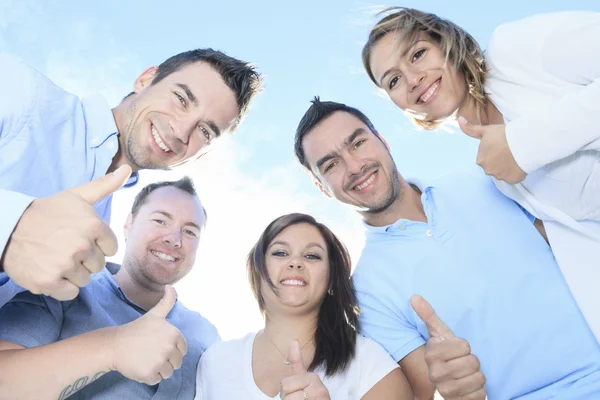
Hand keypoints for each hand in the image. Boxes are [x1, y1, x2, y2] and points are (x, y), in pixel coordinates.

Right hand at [1, 165, 131, 299]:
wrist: (8, 227)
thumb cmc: (47, 212)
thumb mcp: (77, 196)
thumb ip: (105, 185)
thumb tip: (127, 169)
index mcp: (92, 225)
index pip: (111, 248)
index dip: (97, 245)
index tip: (80, 237)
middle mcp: (81, 245)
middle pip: (98, 265)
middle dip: (85, 259)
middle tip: (65, 247)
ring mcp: (64, 265)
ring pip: (85, 279)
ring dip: (73, 273)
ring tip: (56, 258)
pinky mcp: (49, 282)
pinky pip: (71, 293)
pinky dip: (62, 287)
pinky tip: (51, 272)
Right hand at [111, 285, 186, 384]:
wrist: (115, 344)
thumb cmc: (136, 329)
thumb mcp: (155, 314)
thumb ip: (167, 301)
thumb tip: (171, 286)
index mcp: (174, 334)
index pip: (182, 350)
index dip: (172, 349)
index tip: (159, 346)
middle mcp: (170, 348)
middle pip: (177, 362)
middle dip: (166, 360)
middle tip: (151, 353)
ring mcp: (160, 362)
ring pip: (168, 372)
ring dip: (159, 369)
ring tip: (146, 359)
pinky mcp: (150, 374)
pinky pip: (157, 380)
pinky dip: (150, 376)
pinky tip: (141, 366)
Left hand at [280, 340, 329, 399]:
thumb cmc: (311, 397)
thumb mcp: (303, 380)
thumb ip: (297, 362)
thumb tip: (294, 339)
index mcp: (313, 378)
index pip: (285, 385)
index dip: (286, 392)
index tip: (299, 392)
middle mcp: (319, 389)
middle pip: (286, 392)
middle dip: (288, 399)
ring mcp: (320, 398)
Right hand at [411, 295, 485, 399]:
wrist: (448, 382)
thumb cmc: (447, 354)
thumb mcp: (439, 333)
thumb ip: (428, 315)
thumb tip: (414, 296)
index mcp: (432, 355)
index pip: (464, 346)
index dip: (465, 347)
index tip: (456, 350)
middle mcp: (436, 374)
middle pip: (473, 362)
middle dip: (472, 362)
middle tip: (462, 363)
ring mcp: (446, 390)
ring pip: (478, 378)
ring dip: (476, 376)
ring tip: (465, 375)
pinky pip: (480, 393)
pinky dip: (478, 391)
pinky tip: (469, 388)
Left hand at [459, 117, 525, 183]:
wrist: (522, 142)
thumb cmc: (503, 135)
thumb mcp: (486, 130)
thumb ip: (470, 129)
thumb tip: (459, 120)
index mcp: (480, 160)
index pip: (486, 157)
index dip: (494, 151)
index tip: (501, 145)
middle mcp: (488, 171)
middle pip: (493, 166)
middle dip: (499, 160)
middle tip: (508, 151)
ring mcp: (500, 176)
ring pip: (503, 172)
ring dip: (507, 167)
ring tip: (515, 156)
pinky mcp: (512, 180)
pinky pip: (513, 177)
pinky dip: (516, 172)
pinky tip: (519, 163)